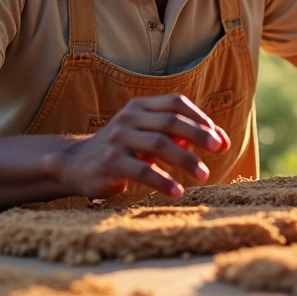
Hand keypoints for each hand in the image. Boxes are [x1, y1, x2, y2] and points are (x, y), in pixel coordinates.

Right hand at [46, 94, 229, 200]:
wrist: (77, 165)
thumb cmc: (122, 149)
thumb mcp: (148, 135)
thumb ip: (178, 135)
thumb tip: (219, 139)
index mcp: (140, 106)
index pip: (176, 103)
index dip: (200, 119)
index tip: (220, 139)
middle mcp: (129, 117)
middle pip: (171, 121)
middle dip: (199, 135)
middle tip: (218, 149)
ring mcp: (118, 138)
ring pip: (159, 144)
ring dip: (186, 160)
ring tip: (204, 175)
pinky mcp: (111, 162)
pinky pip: (143, 170)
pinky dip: (163, 181)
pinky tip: (177, 192)